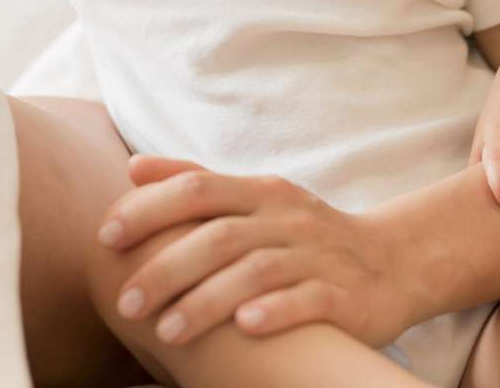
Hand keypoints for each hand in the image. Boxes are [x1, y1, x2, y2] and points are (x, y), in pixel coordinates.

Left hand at [97, 154, 411, 349]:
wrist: (392, 261)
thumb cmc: (304, 234)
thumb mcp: (255, 199)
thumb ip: (196, 182)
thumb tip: (132, 168)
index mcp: (260, 191)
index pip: (198, 187)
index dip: (150, 208)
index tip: (107, 236)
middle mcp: (285, 217)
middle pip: (219, 235)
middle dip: (167, 268)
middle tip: (126, 301)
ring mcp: (316, 254)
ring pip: (256, 271)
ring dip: (208, 300)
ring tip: (167, 332)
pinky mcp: (343, 294)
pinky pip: (307, 300)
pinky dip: (275, 311)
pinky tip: (245, 328)